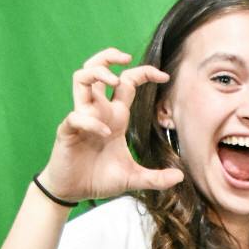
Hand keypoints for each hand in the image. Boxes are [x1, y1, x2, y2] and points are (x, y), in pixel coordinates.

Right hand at [39, 49, 183, 202]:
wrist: (74, 192)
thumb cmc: (99, 179)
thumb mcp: (134, 178)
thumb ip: (156, 178)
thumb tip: (180, 177)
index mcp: (115, 116)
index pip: (127, 83)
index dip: (144, 73)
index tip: (164, 76)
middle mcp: (98, 111)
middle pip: (96, 68)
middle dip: (109, 56)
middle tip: (126, 58)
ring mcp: (81, 118)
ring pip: (81, 78)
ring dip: (97, 72)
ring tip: (113, 80)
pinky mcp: (68, 130)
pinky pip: (76, 116)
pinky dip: (92, 122)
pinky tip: (105, 134)